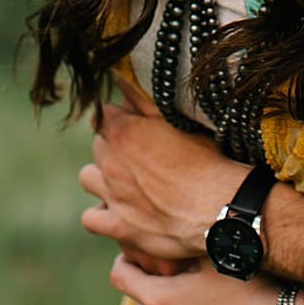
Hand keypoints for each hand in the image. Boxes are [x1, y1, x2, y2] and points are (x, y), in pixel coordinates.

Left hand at [80, 89, 249, 261]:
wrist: (216, 208)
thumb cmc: (204, 160)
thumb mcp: (177, 121)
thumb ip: (143, 98)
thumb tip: (119, 78)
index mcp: (124, 133)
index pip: (103, 114)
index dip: (120, 117)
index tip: (133, 122)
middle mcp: (111, 163)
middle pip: (98, 145)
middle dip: (112, 145)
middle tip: (137, 152)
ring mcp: (112, 197)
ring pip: (87, 178)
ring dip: (100, 176)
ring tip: (122, 179)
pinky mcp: (118, 227)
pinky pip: (90, 218)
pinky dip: (100, 214)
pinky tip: (117, 211)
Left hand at [111, 252, 280, 304]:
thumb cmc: (246, 283)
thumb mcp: (210, 253)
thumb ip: (178, 246)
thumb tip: (161, 234)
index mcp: (159, 300)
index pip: (120, 276)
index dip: (125, 259)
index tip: (137, 251)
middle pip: (139, 302)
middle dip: (150, 284)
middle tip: (173, 269)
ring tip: (195, 293)